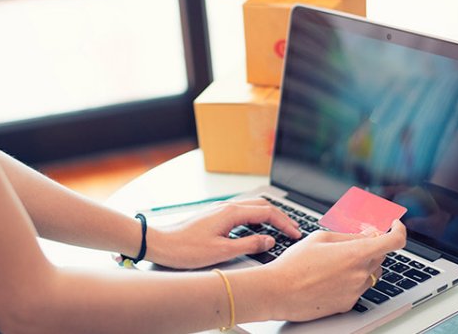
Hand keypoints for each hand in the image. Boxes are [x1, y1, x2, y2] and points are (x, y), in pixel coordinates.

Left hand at [148, 198, 301, 268]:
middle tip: (294, 230)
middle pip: (262, 206)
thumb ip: (249, 244)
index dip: (285, 223)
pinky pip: (242, 212)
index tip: (296, 234)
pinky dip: (256, 218)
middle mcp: (227, 207)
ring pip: (252, 207)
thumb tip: (270, 240)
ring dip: (269, 216)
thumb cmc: (186, 249)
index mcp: (231, 213)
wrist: (161, 243)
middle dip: (281, 217)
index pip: (267, 212)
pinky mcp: (215, 216)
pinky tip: (257, 228)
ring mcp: (220, 210)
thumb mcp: (222, 251)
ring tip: (280, 228)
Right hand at [261, 220, 405, 321]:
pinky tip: (328, 278)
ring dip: (360, 265)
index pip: (394, 241)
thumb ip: (348, 236)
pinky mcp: (348, 304)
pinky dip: (350, 280)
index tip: (394, 226)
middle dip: (371, 247)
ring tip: (333, 262)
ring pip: (370, 274)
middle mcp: (360, 274)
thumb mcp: (320, 238)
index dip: (398, 231)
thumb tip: (367, 235)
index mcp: (355, 253)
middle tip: (351, 242)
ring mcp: (355, 291)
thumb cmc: (295, 263)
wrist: (278, 292)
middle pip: (380, 257)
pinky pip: (357, 288)